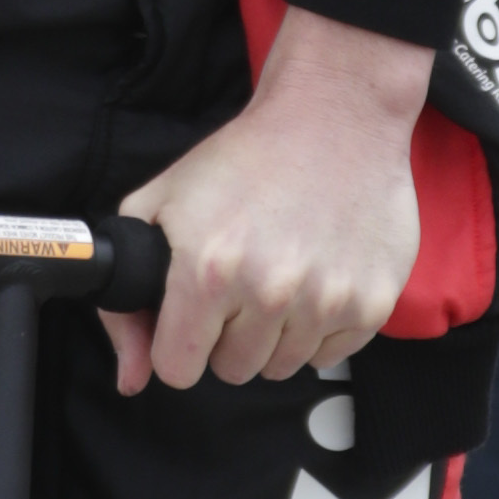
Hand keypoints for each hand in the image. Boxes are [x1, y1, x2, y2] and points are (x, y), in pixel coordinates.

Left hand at [108, 4, 428, 396]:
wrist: (335, 118)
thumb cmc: (243, 159)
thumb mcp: (157, 208)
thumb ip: (127, 304)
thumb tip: (130, 380)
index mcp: (208, 272)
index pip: (177, 369)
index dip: (177, 343)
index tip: (190, 317)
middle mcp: (269, 293)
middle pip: (231, 370)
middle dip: (227, 336)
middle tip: (240, 282)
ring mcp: (326, 301)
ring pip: (281, 368)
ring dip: (274, 334)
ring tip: (278, 275)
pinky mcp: (372, 304)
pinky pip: (329, 355)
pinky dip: (318, 328)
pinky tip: (315, 276)